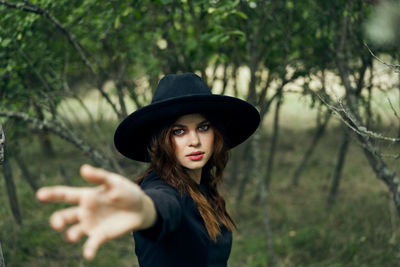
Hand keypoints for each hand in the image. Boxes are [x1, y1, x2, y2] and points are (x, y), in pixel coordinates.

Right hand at [36, 164, 155, 259]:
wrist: (140, 208)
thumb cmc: (125, 191)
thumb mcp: (114, 181)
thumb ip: (99, 176)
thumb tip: (83, 169)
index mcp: (85, 195)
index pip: (65, 195)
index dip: (51, 194)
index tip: (40, 195)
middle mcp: (84, 211)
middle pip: (63, 216)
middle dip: (57, 220)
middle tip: (57, 223)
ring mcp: (91, 225)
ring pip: (73, 232)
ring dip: (70, 235)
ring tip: (73, 236)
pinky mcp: (101, 235)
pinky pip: (91, 244)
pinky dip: (88, 250)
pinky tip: (88, 254)